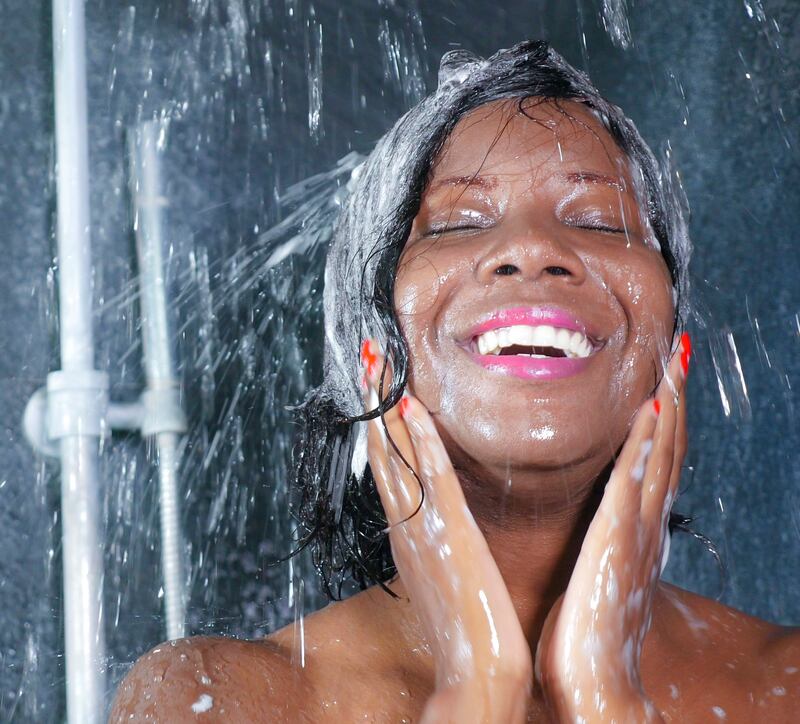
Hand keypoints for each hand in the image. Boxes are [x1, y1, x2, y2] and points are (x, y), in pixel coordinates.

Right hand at [361, 340, 531, 723]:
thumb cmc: (466, 628)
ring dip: (385, 403)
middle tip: (366, 352)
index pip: (389, 462)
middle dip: (373, 398)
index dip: (380, 418)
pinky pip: (431, 476)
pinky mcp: (449, 533)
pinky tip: (410, 405)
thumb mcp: (443, 574)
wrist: (475, 674)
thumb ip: (435, 540)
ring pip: (398, 452)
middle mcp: (407, 522)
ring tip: (376, 359)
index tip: (378, 381)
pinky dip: (419, 439)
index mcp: (408, 530)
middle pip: (383, 447)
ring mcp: (424, 525)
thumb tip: (437, 516)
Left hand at [536, 334, 689, 722]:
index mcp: (634, 528)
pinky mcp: (616, 541)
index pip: (656, 460)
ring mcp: (634, 529)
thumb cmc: (588, 632)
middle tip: (680, 351)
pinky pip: (634, 481)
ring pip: (660, 454)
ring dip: (669, 405)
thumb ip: (603, 541)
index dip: (666, 417)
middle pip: (668, 446)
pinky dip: (648, 445)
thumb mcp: (598, 572)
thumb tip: (600, 521)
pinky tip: (652, 410)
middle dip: (676, 396)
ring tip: (674, 361)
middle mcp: (643, 523)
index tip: (667, 376)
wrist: (596, 685)